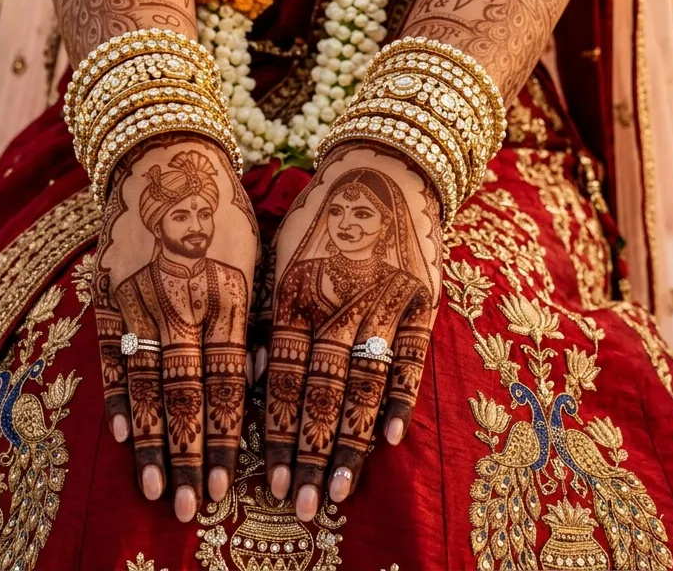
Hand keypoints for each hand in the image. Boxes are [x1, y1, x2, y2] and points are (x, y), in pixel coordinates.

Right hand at [93, 134, 258, 521]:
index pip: (230, 384)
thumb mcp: (256, 255)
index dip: (229, 438)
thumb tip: (265, 372)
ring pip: (146, 385)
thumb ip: (258, 314)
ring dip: (152, 443)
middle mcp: (182, 303)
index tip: (233, 485)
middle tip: (193, 508)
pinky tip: (122, 436)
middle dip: (192, 456)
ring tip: (156, 489)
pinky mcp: (106, 293)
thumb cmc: (224, 208)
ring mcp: (138, 300)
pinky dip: (116, 398)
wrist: (162, 154)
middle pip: (187, 396)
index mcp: (229, 295)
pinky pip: (110, 355)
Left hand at [262, 143, 442, 520]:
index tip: (266, 480)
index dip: (274, 432)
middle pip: (319, 394)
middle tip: (301, 506)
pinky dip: (398, 400)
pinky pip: (409, 358)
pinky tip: (386, 440)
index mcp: (292, 294)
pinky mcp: (422, 299)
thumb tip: (250, 371)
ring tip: (339, 491)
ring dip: (348, 443)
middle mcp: (336, 303)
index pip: (280, 378)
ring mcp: (382, 303)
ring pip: (362, 386)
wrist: (385, 166)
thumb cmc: (319, 217)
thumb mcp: (279, 257)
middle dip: (307, 455)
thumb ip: (265, 314)